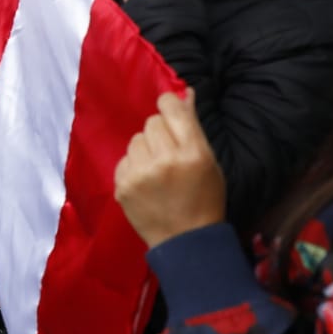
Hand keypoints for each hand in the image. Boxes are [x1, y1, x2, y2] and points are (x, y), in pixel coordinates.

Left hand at [114, 90, 224, 247]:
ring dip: (146, 149)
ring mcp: (140, 173)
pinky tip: (146, 183)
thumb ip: (193, 127)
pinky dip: (134, 166)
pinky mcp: (122, 186)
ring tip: (158, 170)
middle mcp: (165, 160)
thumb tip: (184, 93)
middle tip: (169, 152)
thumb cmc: (204, 199)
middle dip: (160, 133)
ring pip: (136, 139)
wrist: (186, 240)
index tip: (169, 109)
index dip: (169, 104)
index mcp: (193, 152)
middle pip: (152, 122)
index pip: (171, 108)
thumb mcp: (209, 162)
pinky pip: (124, 159)